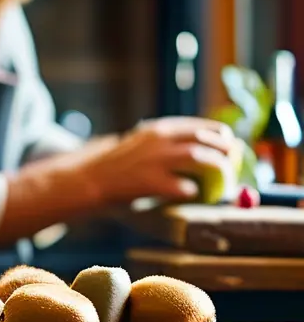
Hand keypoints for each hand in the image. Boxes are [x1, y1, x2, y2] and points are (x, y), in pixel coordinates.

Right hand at [81, 117, 237, 203]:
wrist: (91, 178)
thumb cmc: (117, 165)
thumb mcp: (140, 142)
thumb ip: (165, 143)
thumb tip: (198, 150)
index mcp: (159, 128)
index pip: (201, 127)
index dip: (221, 137)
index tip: (229, 146)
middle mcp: (160, 139)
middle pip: (206, 140)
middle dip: (226, 154)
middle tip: (231, 168)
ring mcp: (156, 159)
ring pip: (201, 158)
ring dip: (217, 171)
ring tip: (222, 184)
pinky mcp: (151, 181)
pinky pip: (185, 186)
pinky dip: (193, 190)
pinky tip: (190, 194)